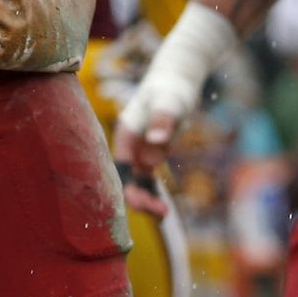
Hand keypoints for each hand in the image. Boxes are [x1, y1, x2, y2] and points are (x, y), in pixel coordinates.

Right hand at [113, 67, 200, 219]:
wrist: (176, 81)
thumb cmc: (169, 88)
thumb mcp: (168, 102)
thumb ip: (161, 120)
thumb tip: (156, 142)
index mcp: (125, 134)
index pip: (121, 166)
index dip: (127, 186)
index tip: (140, 202)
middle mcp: (128, 146)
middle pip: (126, 178)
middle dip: (138, 198)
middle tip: (160, 213)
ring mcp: (138, 151)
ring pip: (136, 182)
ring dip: (146, 199)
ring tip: (164, 215)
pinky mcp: (150, 154)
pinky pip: (148, 179)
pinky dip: (153, 193)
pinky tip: (163, 210)